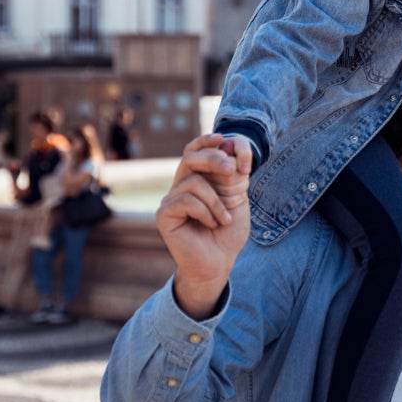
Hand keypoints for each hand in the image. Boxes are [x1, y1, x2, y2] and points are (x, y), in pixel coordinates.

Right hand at [158, 133, 252, 319]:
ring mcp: (170, 200)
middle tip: (234, 170)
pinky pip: (186, 201)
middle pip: (190, 157)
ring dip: (217, 200)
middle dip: (214, 159)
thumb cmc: (228, 232)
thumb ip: (233, 174)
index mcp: (197, 178)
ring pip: (194, 182)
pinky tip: (212, 224)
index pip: (194, 150)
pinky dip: (206, 212)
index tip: (224, 138)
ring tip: (225, 219)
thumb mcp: (237, 197)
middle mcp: (180, 186)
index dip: (206, 141)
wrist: (219, 262)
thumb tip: (229, 146)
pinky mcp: (163, 215)